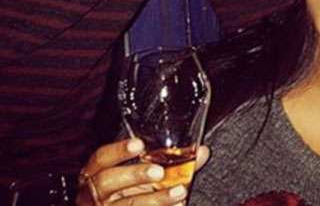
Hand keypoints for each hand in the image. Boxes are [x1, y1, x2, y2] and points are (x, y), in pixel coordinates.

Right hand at [76, 138, 209, 205]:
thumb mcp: (144, 178)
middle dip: (134, 175)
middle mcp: (93, 196)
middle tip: (159, 171)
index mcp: (95, 175)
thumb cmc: (131, 194)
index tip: (140, 145)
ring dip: (154, 200)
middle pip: (106, 182)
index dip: (118, 151)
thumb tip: (202, 151)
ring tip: (179, 193)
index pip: (99, 159)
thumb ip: (171, 164)